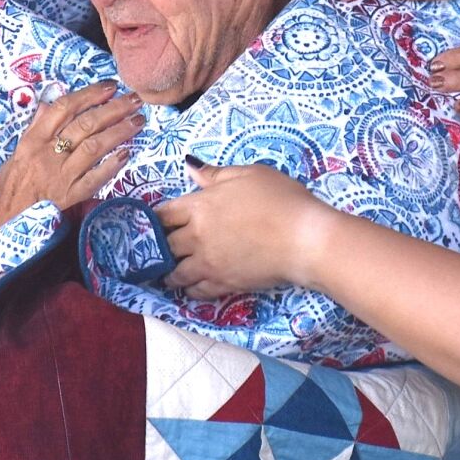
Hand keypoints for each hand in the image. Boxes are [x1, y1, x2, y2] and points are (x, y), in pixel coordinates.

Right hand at [0, 81, 140, 236]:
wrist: (2, 229)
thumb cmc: (9, 194)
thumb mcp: (15, 157)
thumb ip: (34, 130)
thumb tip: (50, 105)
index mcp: (31, 142)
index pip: (64, 109)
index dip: (89, 94)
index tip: (109, 86)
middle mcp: (47, 155)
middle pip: (85, 124)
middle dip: (113, 109)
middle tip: (133, 100)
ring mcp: (60, 177)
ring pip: (94, 147)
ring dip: (118, 131)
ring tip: (137, 121)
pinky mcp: (70, 198)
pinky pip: (95, 179)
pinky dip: (111, 165)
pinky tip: (126, 154)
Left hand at [156, 163, 332, 297]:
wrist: (304, 238)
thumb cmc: (281, 199)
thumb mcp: (249, 175)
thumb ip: (215, 174)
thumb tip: (190, 168)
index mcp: (200, 206)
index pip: (163, 215)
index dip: (156, 219)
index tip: (155, 223)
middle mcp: (197, 236)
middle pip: (165, 245)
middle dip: (161, 247)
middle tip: (160, 250)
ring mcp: (209, 263)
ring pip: (176, 273)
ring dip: (170, 273)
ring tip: (169, 273)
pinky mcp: (224, 284)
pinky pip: (197, 291)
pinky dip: (190, 289)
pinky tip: (191, 287)